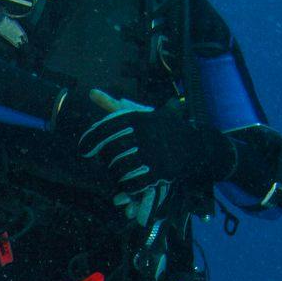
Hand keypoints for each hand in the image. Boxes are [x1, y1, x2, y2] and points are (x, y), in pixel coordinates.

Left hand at [64, 90, 235, 193]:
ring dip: (116, 174)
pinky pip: (133, 184)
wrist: (197, 145)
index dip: (90, 141)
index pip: (104, 129)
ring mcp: (152, 153)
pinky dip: (128, 188)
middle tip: (104, 162)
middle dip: (105, 160)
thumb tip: (91, 92)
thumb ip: (115, 105)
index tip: (84, 150)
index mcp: (138, 118)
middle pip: (110, 152)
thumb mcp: (143, 112)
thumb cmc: (165, 128)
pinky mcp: (160, 171)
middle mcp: (144, 134)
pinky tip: (127, 187)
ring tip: (116, 173)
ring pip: (120, 169)